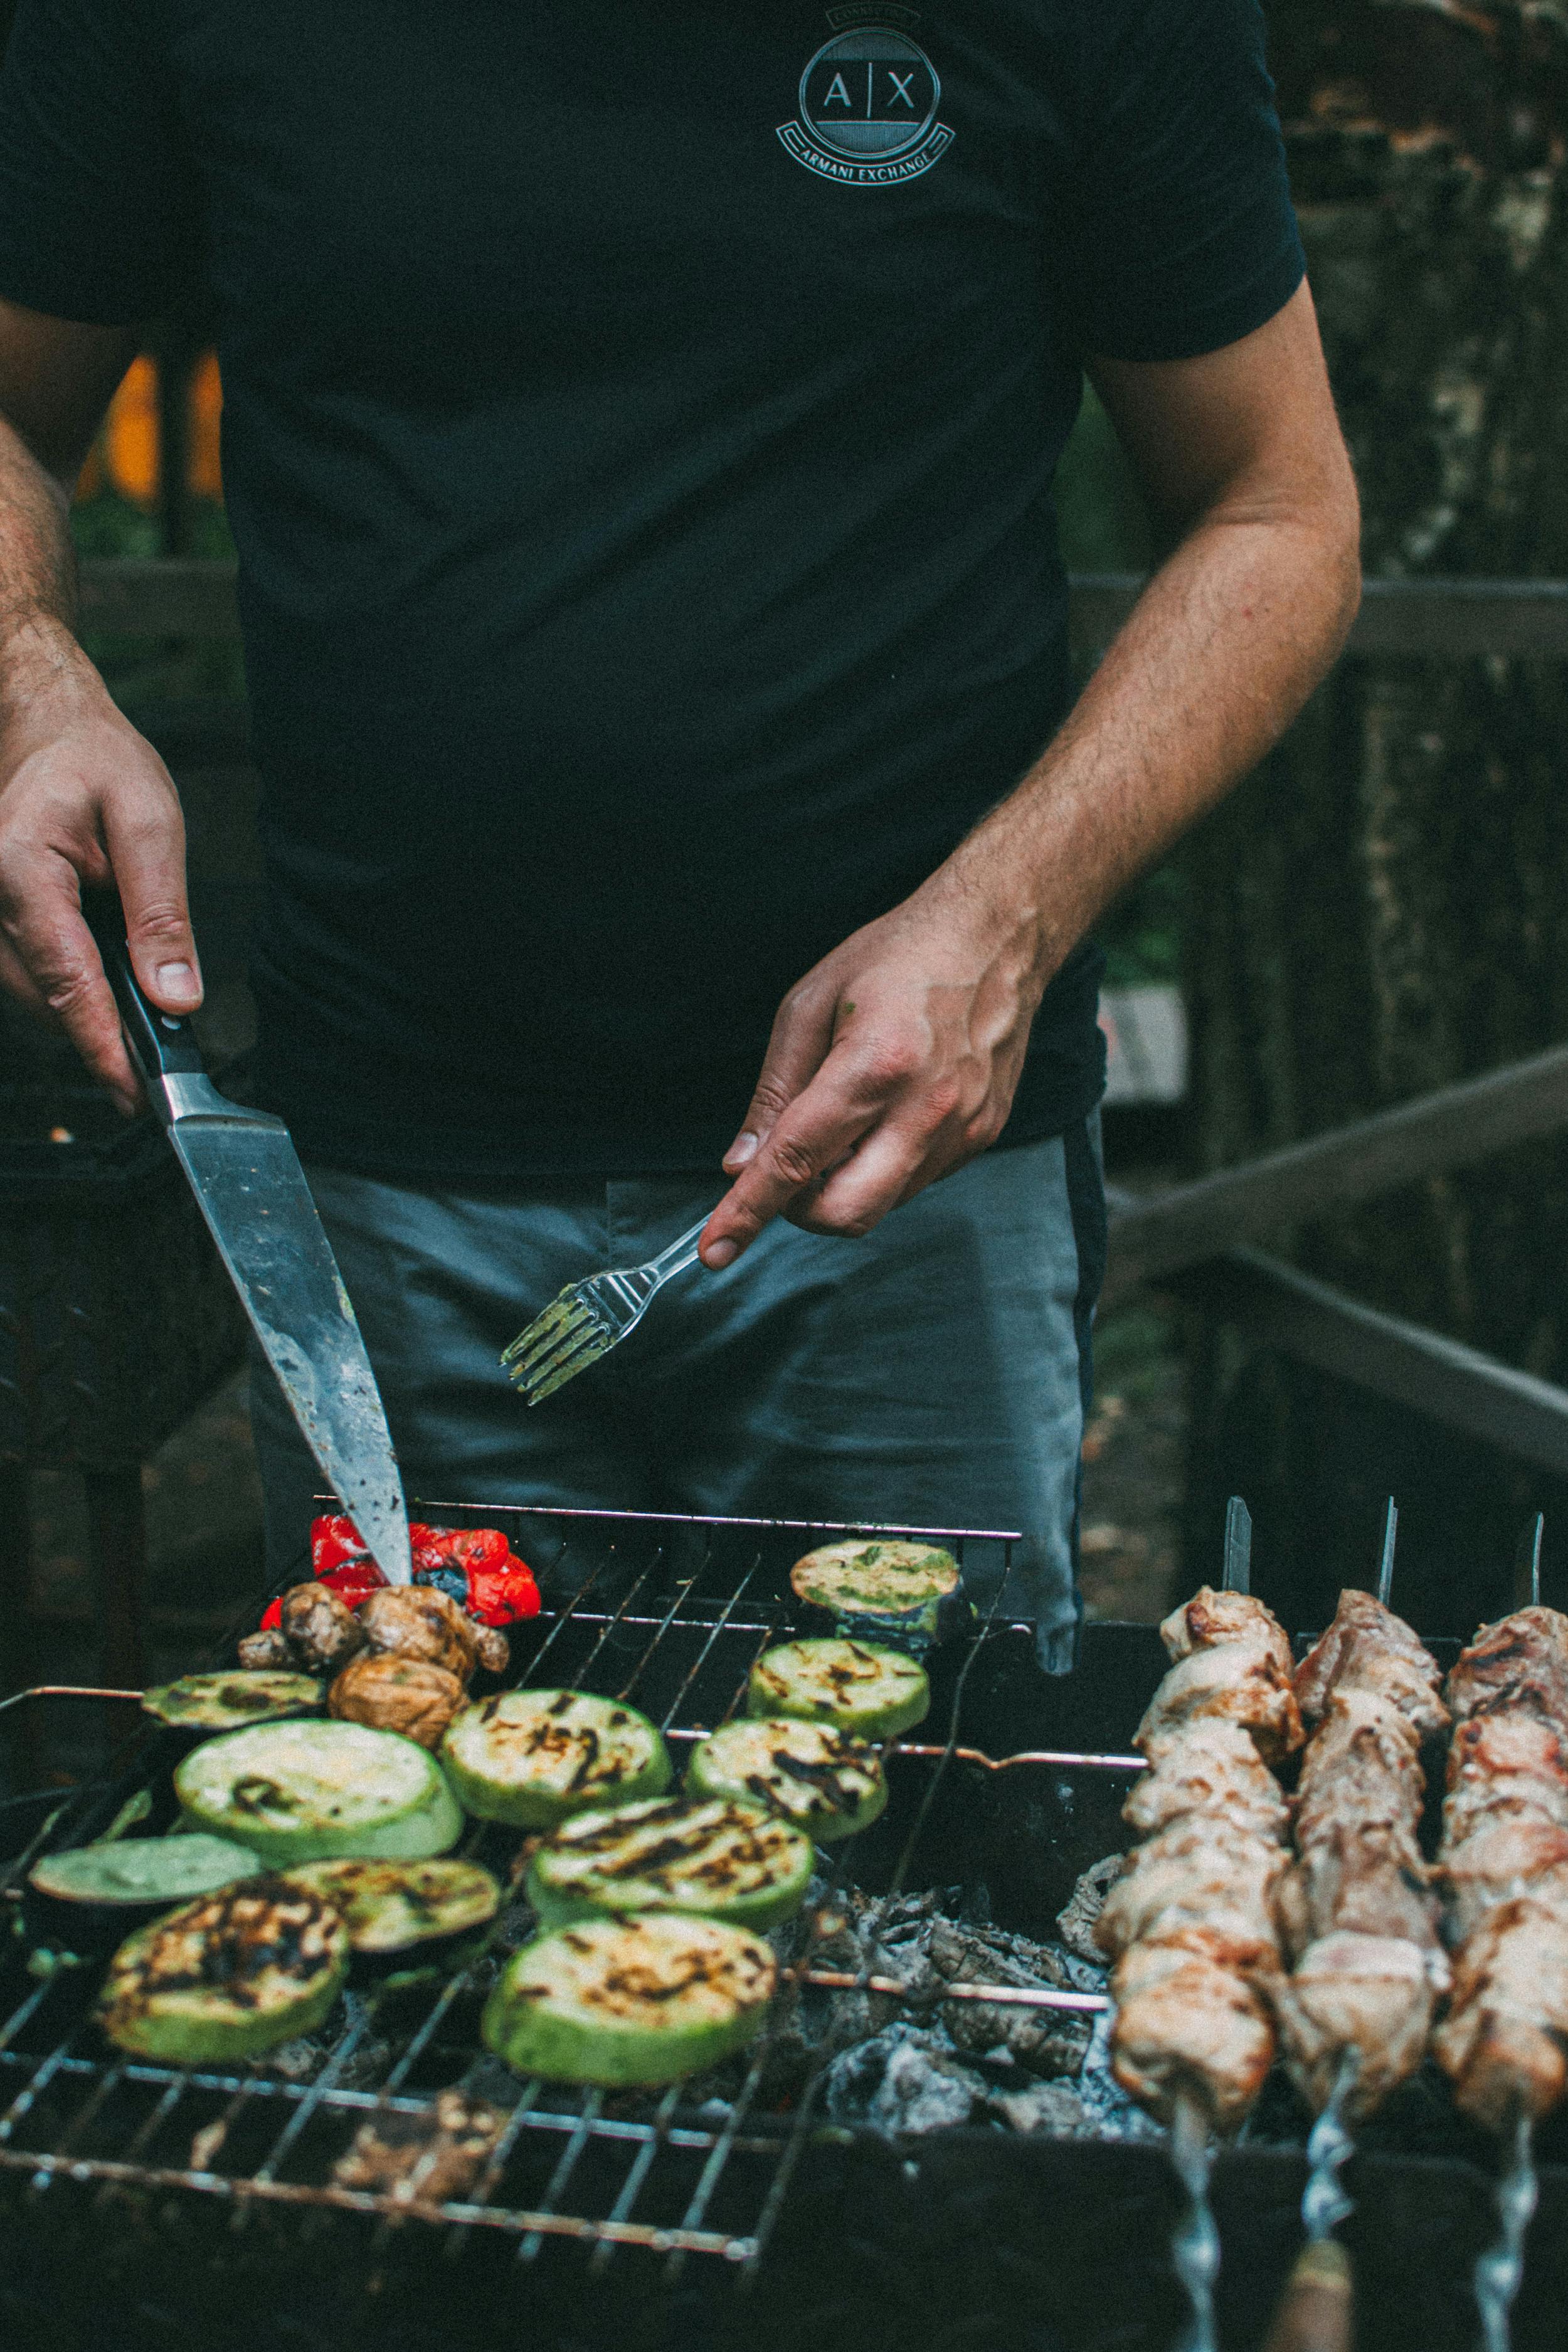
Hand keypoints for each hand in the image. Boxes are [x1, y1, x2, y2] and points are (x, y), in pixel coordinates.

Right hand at [0, 656, 199, 1112]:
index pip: (65, 979)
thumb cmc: (95, 761)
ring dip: (87, 1017)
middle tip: (156, 1071)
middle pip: (47, 998)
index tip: (133, 1089)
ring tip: (138, 1034)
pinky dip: (74, 993)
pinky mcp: (0, 922)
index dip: (101, 1044)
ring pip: (36, 996)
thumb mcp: (150, 822)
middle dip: (100, 1038)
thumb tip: (176, 994)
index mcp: (21, 869)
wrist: (48, 728)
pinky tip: (112, 989)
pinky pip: (33, 977)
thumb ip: (161, 913)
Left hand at [700, 867, 1045, 1265]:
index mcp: (876, 1064)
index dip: (749, 1211)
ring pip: (880, 1204)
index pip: (797, 1160)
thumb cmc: (896, 958)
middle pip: (846, 1213)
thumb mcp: (809, 1006)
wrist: (994, 939)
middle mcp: (926, 1108)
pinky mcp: (981, 1136)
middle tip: (786, 1168)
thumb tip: (741, 1165)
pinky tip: (883, 1115)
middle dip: (800, 1210)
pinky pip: (914, 1181)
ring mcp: (962, 1128)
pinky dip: (880, 1167)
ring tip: (843, 1120)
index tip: (715, 1249)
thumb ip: (773, 1093)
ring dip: (842, 1184)